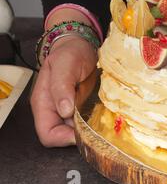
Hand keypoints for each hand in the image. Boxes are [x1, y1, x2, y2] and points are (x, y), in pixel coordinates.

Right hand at [31, 10, 97, 146]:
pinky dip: (95, 122)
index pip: (48, 134)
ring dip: (90, 130)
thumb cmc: (70, 52)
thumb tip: (64, 110)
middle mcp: (55, 110)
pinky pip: (87, 122)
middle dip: (80, 136)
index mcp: (44, 103)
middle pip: (64, 136)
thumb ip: (62, 86)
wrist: (81, 44)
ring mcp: (69, 110)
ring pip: (77, 131)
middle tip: (98, 127)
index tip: (82, 133)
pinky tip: (105, 115)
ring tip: (104, 120)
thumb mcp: (64, 65)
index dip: (64, 138)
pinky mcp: (81, 108)